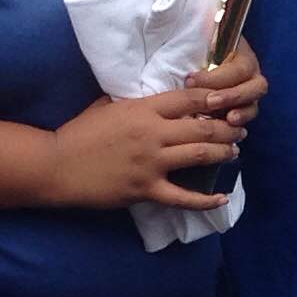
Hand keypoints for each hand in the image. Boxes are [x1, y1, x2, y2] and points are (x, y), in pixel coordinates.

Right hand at [46, 90, 246, 208]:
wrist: (57, 164)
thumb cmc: (80, 132)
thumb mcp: (109, 105)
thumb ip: (137, 101)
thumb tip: (159, 96)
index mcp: (143, 109)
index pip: (189, 99)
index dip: (214, 99)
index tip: (228, 102)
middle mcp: (152, 133)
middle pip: (203, 128)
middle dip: (227, 129)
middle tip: (239, 129)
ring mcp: (150, 163)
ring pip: (200, 156)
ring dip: (223, 153)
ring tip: (234, 152)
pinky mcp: (145, 189)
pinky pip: (183, 197)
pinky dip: (206, 200)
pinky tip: (221, 198)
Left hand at [190, 36, 266, 127]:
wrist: (188, 61)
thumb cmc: (192, 48)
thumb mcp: (194, 36)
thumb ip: (193, 29)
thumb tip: (178, 18)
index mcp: (242, 53)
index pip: (239, 67)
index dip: (217, 76)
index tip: (190, 79)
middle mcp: (250, 74)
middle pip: (255, 88)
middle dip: (232, 96)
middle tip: (210, 102)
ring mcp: (247, 94)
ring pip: (253, 106)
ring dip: (241, 113)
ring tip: (227, 120)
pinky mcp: (240, 111)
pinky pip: (244, 120)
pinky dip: (236, 126)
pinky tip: (224, 130)